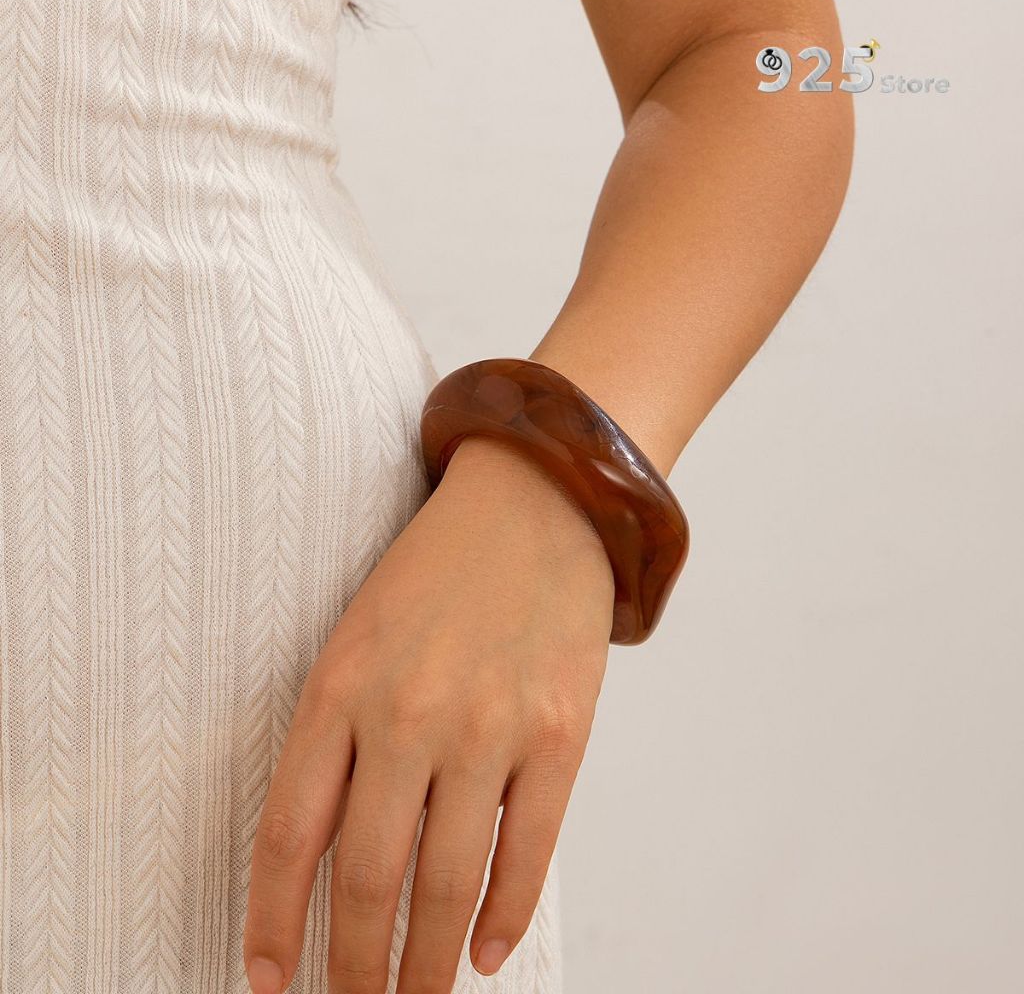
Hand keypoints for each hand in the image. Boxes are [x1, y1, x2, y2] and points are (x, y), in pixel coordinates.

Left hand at [242, 435, 614, 992]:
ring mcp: (490, 725)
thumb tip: (329, 855)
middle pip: (369, 877)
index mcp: (343, 685)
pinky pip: (528, 849)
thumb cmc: (439, 573)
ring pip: (447, 882)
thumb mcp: (360, 635)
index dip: (274, 921)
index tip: (269, 980)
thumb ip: (340, 735)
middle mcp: (410, 712)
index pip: (291, 833)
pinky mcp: (560, 732)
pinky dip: (504, 914)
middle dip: (353, 967)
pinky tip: (484, 952)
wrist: (536, 503)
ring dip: (426, 964)